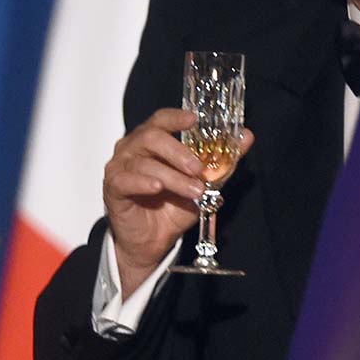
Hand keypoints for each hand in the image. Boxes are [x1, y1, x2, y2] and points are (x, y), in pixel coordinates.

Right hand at [103, 108, 254, 298]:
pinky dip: (142, 182)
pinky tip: (157, 187)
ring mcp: (119, 167)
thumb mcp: (202, 184)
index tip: (194, 120)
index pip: (160, 120)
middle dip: (178, 151)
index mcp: (151, 142)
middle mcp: (132, 149)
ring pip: (144, 163)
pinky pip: (125, 180)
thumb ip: (222, 162)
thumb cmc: (172, 208)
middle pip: (151, 137)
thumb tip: (246, 137)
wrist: (152, 241)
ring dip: (173, 177)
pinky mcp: (113, 188)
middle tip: (198, 168)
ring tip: (193, 192)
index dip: (175, 117)